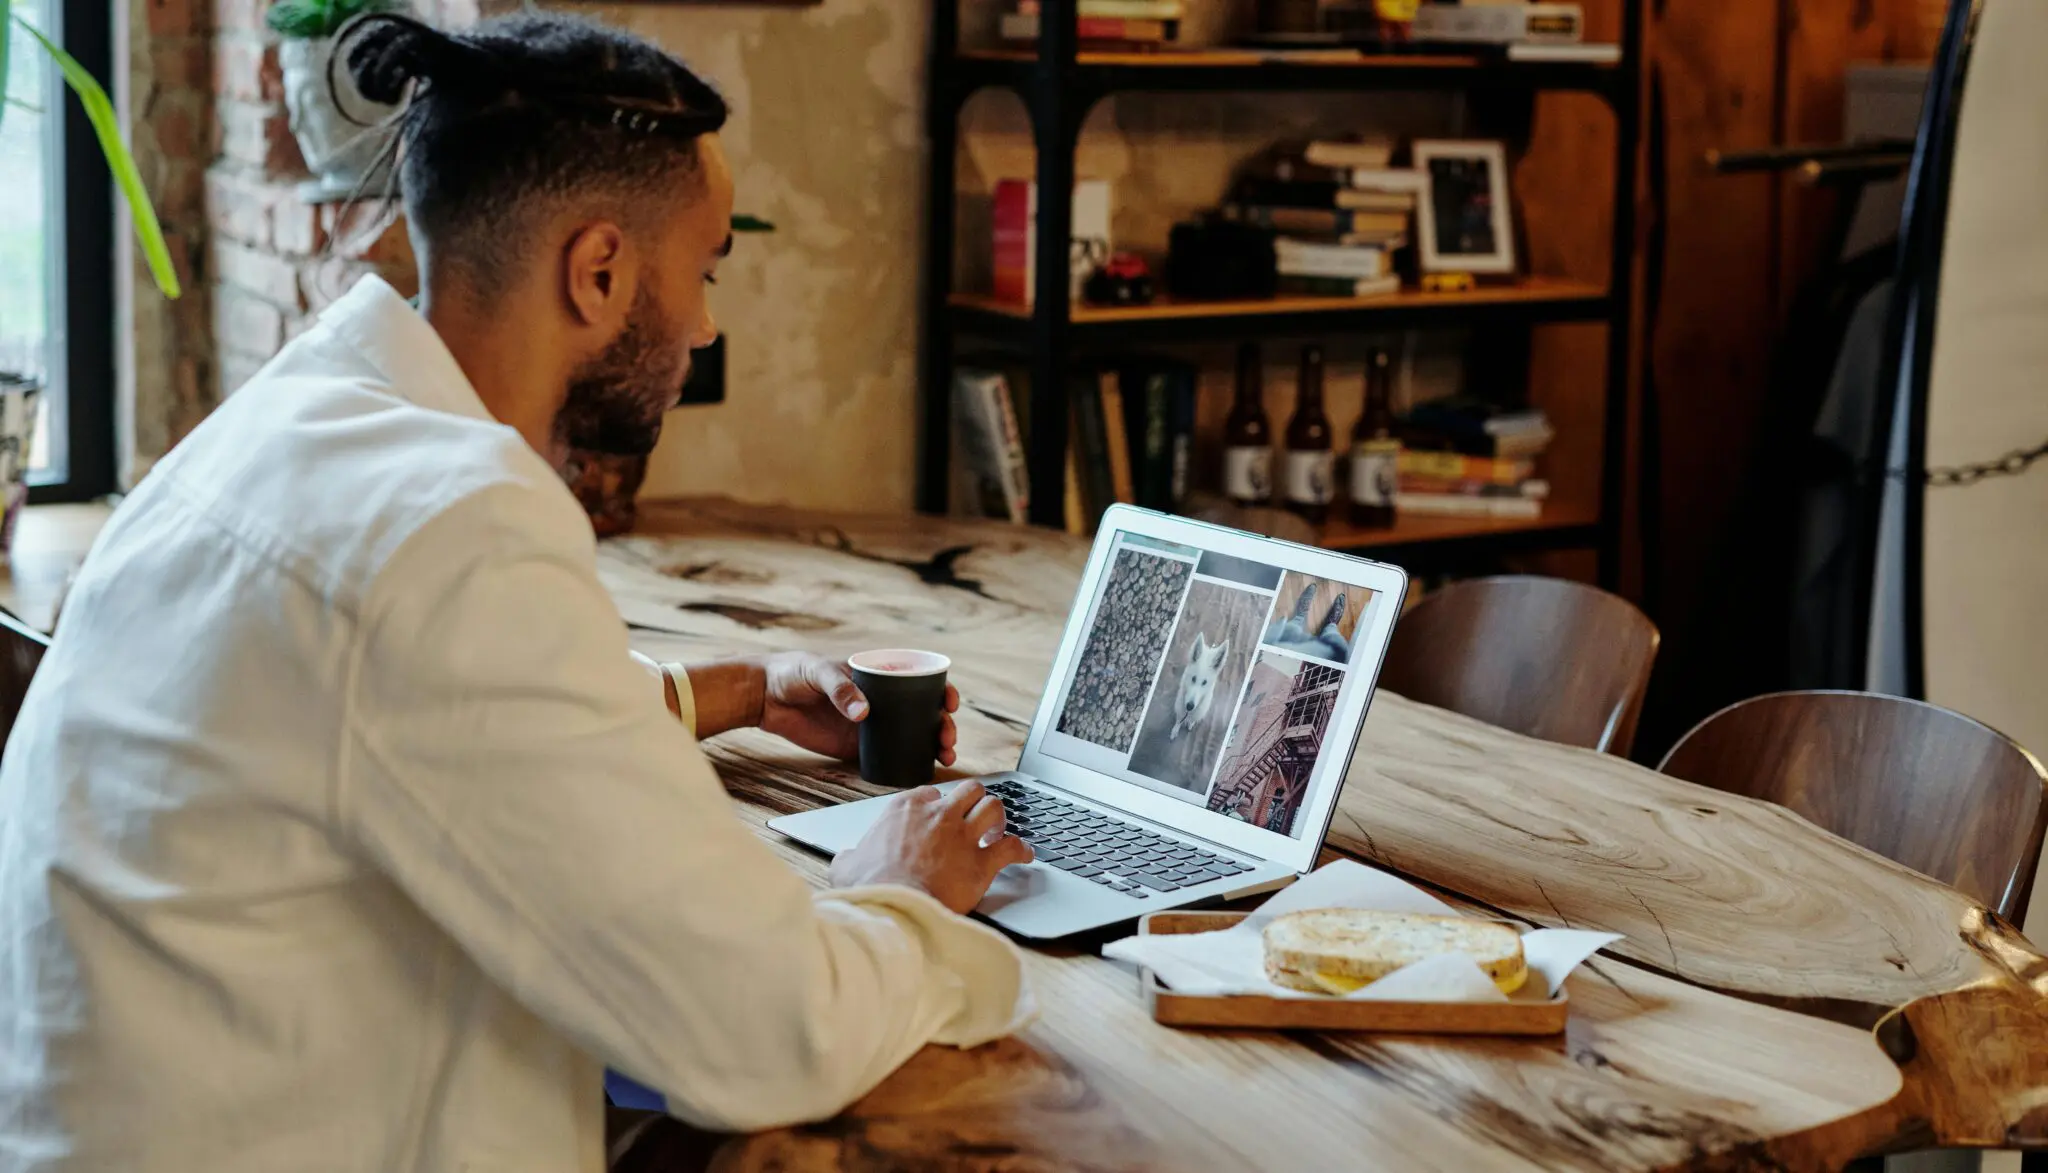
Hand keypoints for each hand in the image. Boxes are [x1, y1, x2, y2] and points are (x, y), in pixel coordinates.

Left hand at [757, 652, 960, 765]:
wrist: (766, 697)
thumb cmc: (793, 672)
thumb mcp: (818, 672)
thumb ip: (841, 689)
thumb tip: (864, 714)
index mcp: (877, 675)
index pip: (919, 680)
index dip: (941, 691)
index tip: (949, 703)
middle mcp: (881, 700)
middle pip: (923, 712)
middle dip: (943, 724)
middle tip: (947, 738)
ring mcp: (871, 725)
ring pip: (912, 735)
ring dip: (933, 745)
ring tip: (944, 756)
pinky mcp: (856, 746)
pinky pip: (888, 754)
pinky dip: (908, 762)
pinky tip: (924, 768)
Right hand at [829, 781, 1033, 913]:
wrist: (893, 907)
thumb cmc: (871, 886)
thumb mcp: (848, 865)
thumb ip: (850, 856)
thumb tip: (846, 858)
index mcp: (906, 809)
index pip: (930, 792)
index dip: (937, 806)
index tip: (939, 818)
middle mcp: (938, 814)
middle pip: (968, 790)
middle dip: (974, 802)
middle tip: (975, 818)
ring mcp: (962, 835)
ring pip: (993, 807)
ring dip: (998, 818)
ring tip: (998, 830)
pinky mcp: (981, 861)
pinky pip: (1012, 847)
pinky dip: (1022, 850)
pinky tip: (1025, 855)